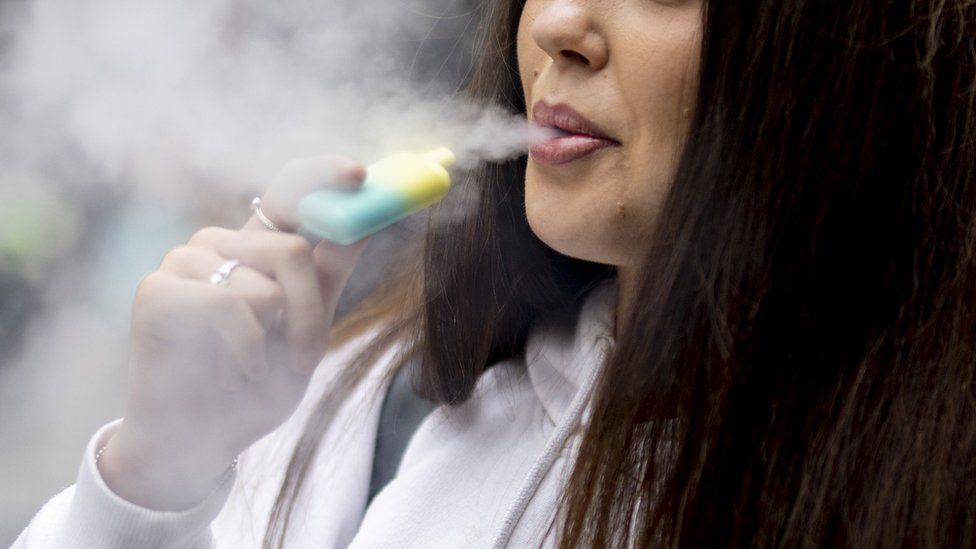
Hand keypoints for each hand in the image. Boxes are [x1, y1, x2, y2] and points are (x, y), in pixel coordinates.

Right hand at [98, 157, 368, 510]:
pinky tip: (234, 372)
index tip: (360, 174)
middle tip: (303, 358)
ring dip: (277, 340)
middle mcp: (220, 243)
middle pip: (293, 248)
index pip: (290, 192)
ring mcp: (185, 261)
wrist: (203, 441)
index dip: (323, 177)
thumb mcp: (307, 330)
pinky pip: (229, 306)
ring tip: (255, 371)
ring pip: (265, 283)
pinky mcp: (157, 289)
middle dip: (310, 314)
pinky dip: (246, 350)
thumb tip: (366, 222)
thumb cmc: (255, 386)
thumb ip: (329, 276)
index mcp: (256, 247)